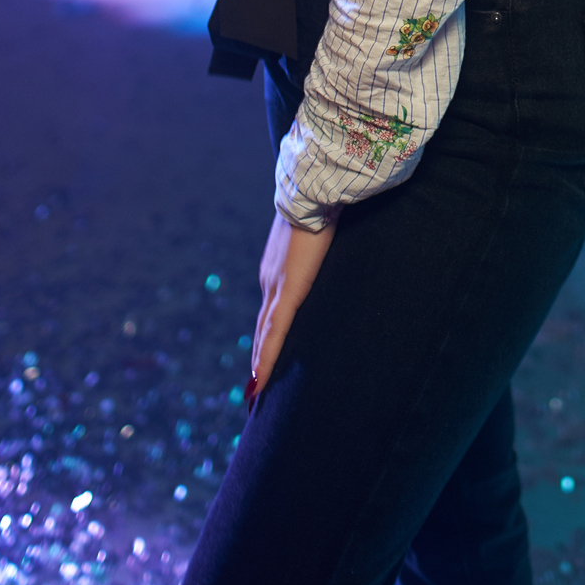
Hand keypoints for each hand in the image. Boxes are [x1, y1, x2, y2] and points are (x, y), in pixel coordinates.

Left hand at [248, 212, 336, 398]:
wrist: (311, 191)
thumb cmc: (319, 206)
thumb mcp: (317, 233)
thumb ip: (319, 247)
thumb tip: (330, 245)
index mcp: (276, 269)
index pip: (269, 311)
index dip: (265, 337)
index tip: (261, 360)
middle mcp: (269, 281)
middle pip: (262, 329)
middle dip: (258, 359)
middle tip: (253, 390)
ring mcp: (275, 287)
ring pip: (264, 335)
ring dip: (259, 364)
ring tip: (255, 393)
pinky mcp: (288, 292)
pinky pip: (274, 333)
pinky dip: (266, 358)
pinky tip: (260, 380)